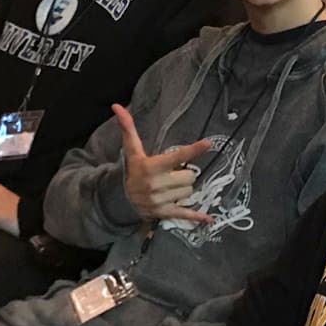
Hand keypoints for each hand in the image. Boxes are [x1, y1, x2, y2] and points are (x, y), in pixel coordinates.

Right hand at [113, 104, 212, 224]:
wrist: (121, 198)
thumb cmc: (133, 170)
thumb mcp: (132, 150)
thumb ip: (128, 128)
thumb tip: (117, 106)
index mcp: (152, 167)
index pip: (178, 156)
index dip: (194, 150)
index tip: (208, 143)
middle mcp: (157, 184)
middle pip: (189, 177)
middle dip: (185, 174)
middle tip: (174, 173)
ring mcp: (161, 200)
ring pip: (189, 192)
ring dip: (184, 189)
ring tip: (171, 187)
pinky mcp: (164, 213)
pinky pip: (185, 214)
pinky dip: (196, 217)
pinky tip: (208, 219)